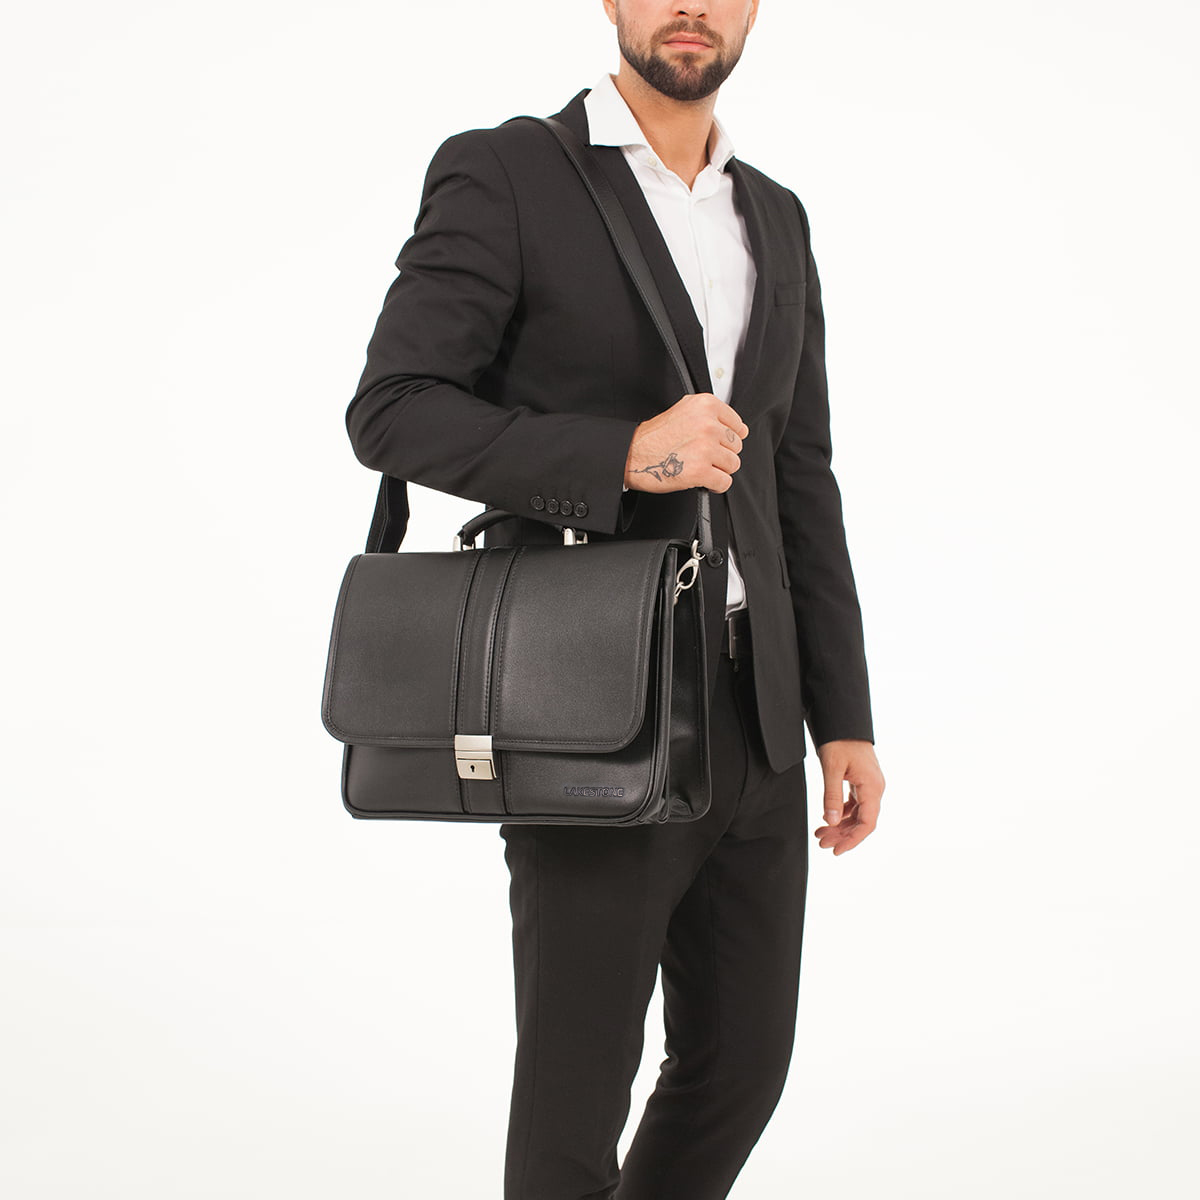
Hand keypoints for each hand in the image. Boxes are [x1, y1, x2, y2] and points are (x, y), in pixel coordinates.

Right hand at [624, 392, 748, 492]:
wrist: (632, 454)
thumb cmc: (654, 436)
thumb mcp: (683, 410)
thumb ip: (711, 415)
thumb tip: (740, 428)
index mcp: (706, 405)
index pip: (738, 426)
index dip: (727, 438)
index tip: (715, 443)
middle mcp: (708, 424)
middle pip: (736, 447)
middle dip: (722, 455)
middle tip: (702, 456)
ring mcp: (705, 448)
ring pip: (733, 464)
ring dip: (718, 470)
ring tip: (700, 466)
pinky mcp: (701, 470)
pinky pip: (724, 482)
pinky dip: (715, 485)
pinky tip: (701, 479)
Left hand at [813, 739, 883, 854]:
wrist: (843, 721)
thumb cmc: (839, 741)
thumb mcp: (831, 768)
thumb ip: (831, 796)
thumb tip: (830, 822)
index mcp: (872, 787)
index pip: (867, 823)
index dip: (852, 840)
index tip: (836, 850)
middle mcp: (874, 788)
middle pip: (861, 821)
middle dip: (842, 835)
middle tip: (821, 843)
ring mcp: (869, 785)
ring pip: (857, 814)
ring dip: (840, 826)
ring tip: (820, 834)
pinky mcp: (861, 782)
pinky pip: (854, 804)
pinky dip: (841, 814)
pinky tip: (827, 819)